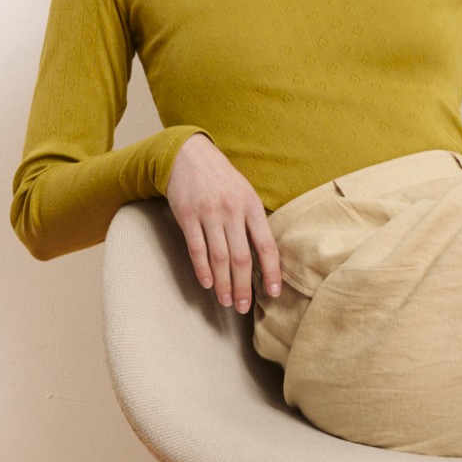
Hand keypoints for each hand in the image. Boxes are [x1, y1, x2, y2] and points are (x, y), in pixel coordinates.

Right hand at [164, 134, 282, 312]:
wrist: (189, 155)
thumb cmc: (222, 178)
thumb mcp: (245, 193)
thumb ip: (254, 221)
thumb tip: (265, 256)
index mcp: (252, 206)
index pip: (266, 246)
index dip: (271, 272)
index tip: (273, 293)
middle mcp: (232, 211)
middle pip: (241, 258)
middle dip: (244, 287)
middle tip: (243, 307)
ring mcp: (209, 213)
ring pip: (219, 257)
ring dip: (223, 283)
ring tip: (226, 301)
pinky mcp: (187, 215)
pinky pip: (196, 248)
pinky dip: (202, 269)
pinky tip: (207, 284)